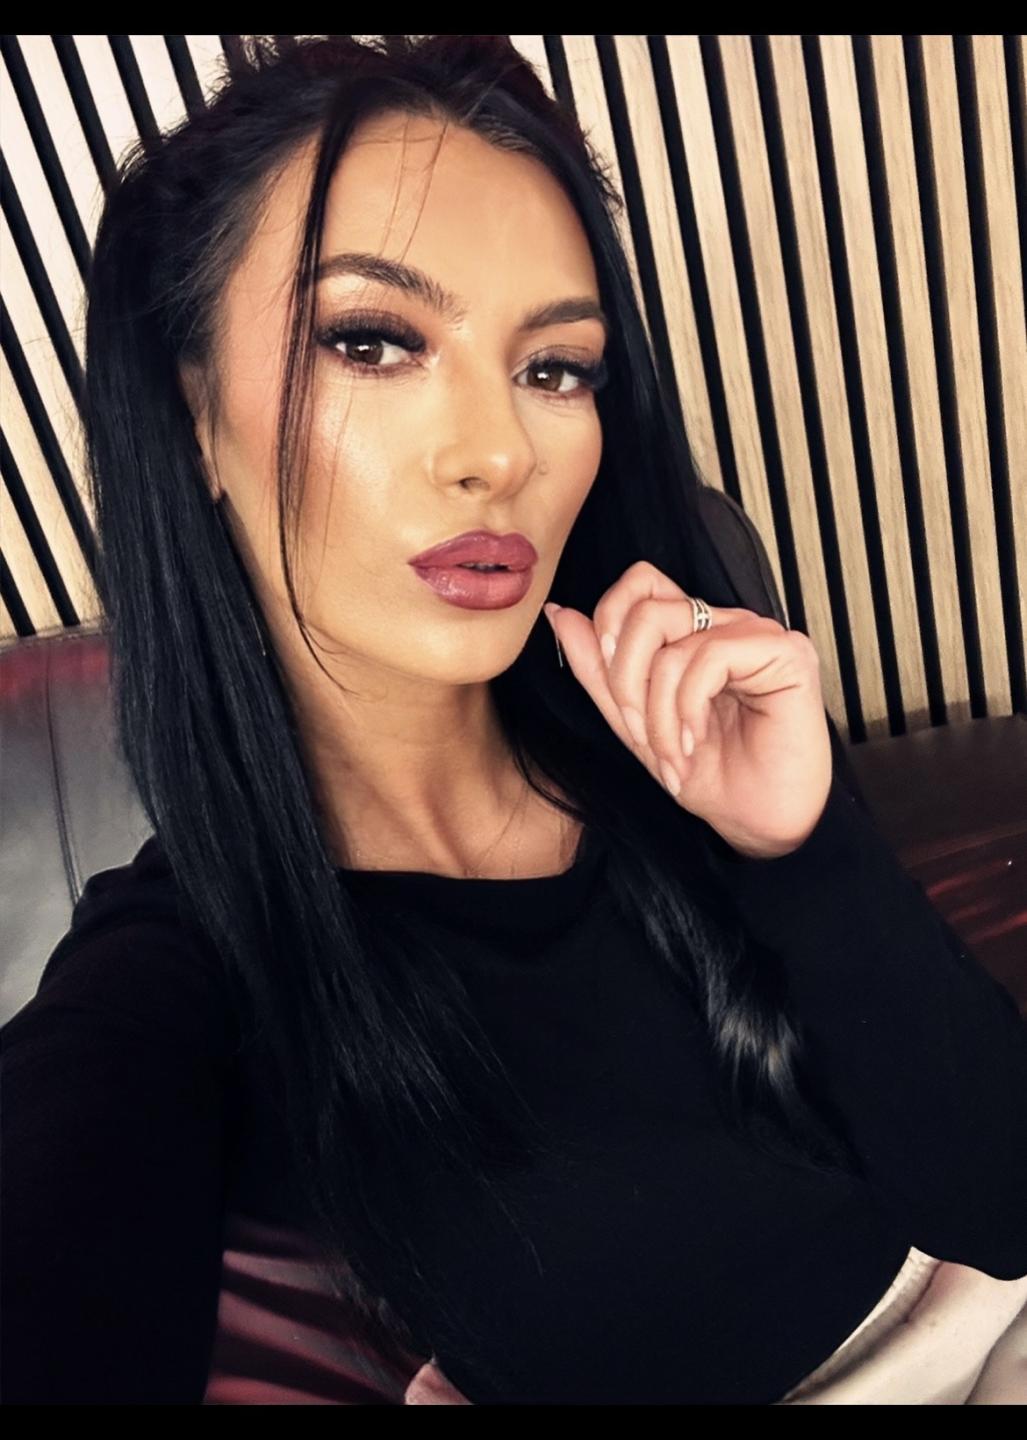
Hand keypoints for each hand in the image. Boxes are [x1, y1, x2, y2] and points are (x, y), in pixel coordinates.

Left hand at [543, 561, 832, 858]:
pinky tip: (697, 740)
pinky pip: (709, 657)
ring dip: (658, 712)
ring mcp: (758, 635)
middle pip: (647, 608)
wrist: (761, 826)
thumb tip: (560, 614)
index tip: (616, 695)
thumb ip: (599, 671)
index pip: (642, 585)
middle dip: (625, 681)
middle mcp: (728, 625)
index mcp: (696, 633)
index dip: (611, 627)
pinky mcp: (786, 653)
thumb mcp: (636, 725)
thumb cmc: (713, 778)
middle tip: (639, 731)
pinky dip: (688, 708)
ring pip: (672, 642)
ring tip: (673, 754)